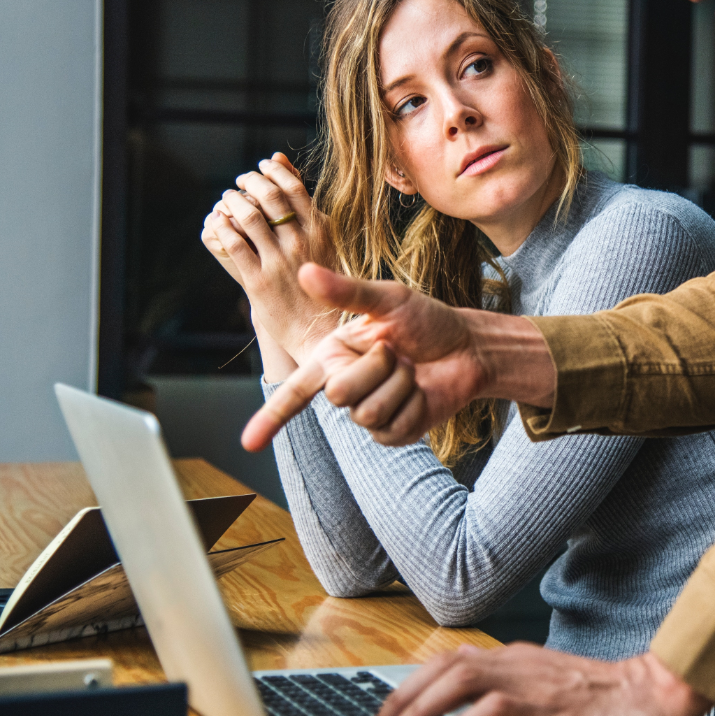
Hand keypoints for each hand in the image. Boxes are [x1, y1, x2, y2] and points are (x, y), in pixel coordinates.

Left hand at [201, 154, 336, 363]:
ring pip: (249, 217)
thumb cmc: (324, 284)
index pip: (294, 187)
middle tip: (241, 180)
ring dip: (232, 201)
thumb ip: (308, 209)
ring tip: (227, 198)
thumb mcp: (325, 243)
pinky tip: (218, 222)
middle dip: (250, 181)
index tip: (262, 166)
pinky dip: (222, 228)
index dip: (274, 171)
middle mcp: (301, 243)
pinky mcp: (258, 281)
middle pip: (270, 196)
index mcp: (321, 231)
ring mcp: (279, 262)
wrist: (320, 330)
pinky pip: (234, 245)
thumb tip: (288, 169)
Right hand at [241, 264, 555, 451]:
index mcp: (333, 356)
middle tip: (397, 352)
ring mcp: (369, 413)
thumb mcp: (389, 299)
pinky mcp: (394, 432)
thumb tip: (305, 271)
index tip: (247, 443)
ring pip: (366, 412)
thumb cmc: (427, 320)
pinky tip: (421, 391)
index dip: (270, 418)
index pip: (295, 391)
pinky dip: (412, 404)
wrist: (467, 347)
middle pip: (338, 394)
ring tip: (411, 370)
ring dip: (398, 385)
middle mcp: (345, 386)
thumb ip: (347, 291)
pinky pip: (391, 427)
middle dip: (376, 367)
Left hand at [367, 645, 709, 715]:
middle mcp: (517, 663)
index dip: (413, 684)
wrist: (651, 696)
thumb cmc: (604, 701)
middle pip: (446, 666)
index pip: (451, 660)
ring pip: (460, 680)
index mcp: (516, 659)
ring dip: (421, 709)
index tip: (389, 715)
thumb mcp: (549, 694)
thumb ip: (511, 702)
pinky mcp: (545, 711)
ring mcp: (531, 683)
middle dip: (404, 697)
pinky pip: (492, 713)